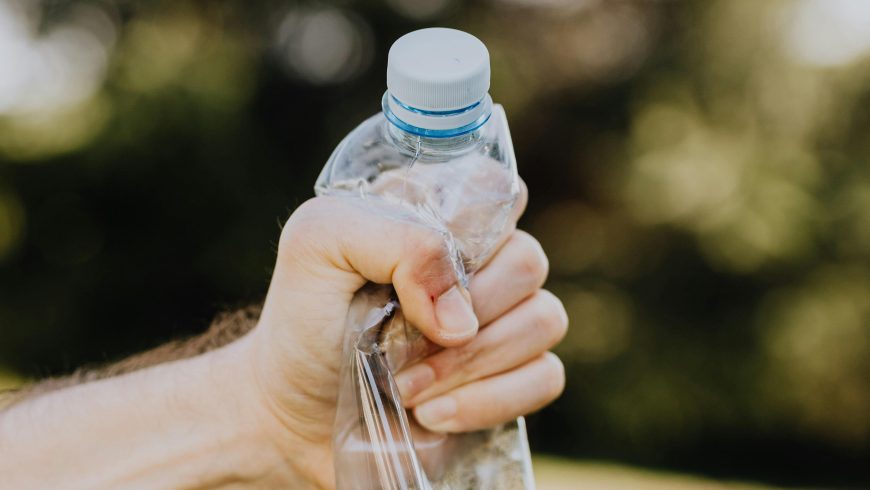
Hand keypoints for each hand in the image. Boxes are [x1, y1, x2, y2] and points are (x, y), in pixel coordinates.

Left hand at [237, 182, 567, 487]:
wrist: (294, 411)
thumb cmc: (304, 319)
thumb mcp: (318, 247)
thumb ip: (392, 238)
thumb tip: (461, 311)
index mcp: (438, 215)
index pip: (498, 189)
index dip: (475, 226)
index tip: (424, 265)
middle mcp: (480, 262)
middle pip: (528, 260)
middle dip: (467, 310)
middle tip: (401, 342)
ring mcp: (502, 322)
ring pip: (545, 320)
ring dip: (470, 363)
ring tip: (405, 387)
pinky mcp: (511, 378)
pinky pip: (546, 377)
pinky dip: (489, 400)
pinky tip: (433, 413)